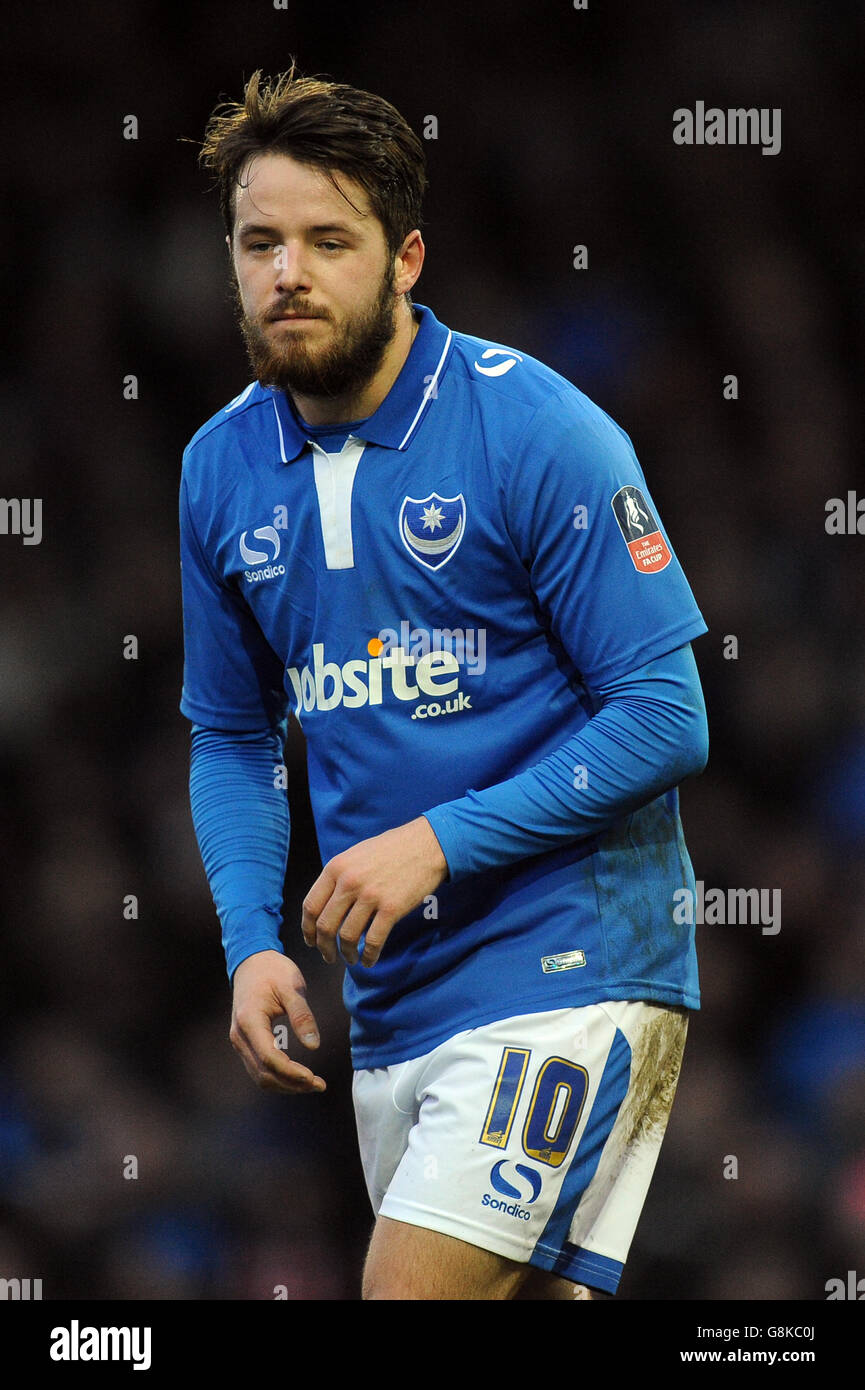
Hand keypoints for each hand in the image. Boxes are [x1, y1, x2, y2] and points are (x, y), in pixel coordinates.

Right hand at [230, 949, 325, 1093]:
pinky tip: (298, 1077)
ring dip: (285, 1085)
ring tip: (312, 1084)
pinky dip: (278, 1077)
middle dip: (291, 1084)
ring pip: (259, 1076)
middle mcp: (239, 1035)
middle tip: (320, 1085)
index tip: (314, 1078)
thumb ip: (302, 1016)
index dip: (291, 1072)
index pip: (269, 1057)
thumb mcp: (292, 986)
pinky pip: (258, 1068)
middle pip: (263, 1073)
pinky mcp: (245, 1043)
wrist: (252, 961)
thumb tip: (314, 1046)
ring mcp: (239, 1041)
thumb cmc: (273, 970)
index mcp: (249, 1020)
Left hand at [302, 816, 447, 966]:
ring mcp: (370, 895)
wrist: (426, 844)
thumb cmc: (391, 849)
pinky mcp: (392, 908)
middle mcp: (349, 882)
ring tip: (351, 959)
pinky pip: (374, 940)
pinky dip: (369, 956)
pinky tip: (369, 961)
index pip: (311, 905)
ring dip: (346, 954)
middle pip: (325, 925)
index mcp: (336, 867)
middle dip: (324, 947)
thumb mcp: (356, 855)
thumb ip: (339, 877)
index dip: (307, 928)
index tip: (311, 940)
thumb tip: (327, 905)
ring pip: (347, 936)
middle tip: (328, 956)